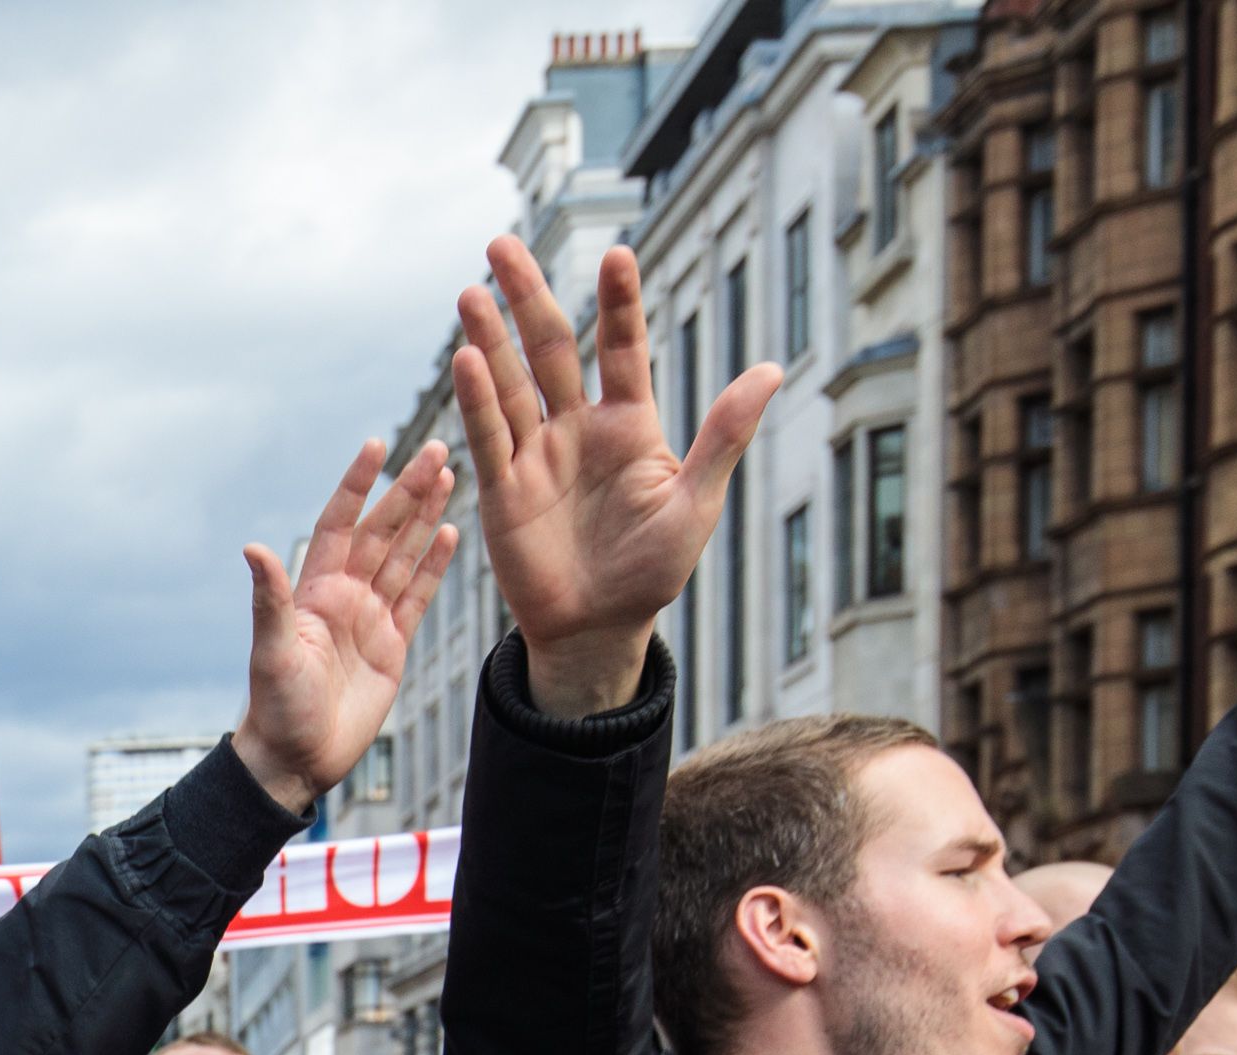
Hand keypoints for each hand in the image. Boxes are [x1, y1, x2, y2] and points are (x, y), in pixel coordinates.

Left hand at [233, 437, 461, 812]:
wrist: (297, 758)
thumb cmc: (275, 708)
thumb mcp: (272, 651)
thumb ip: (270, 600)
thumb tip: (252, 548)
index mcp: (315, 591)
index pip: (339, 524)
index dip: (356, 485)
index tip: (375, 445)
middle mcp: (344, 596)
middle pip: (381, 532)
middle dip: (406, 491)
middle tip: (435, 449)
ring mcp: (370, 618)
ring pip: (404, 556)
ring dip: (424, 516)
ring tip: (448, 474)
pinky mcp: (392, 644)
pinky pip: (418, 595)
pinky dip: (434, 564)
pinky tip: (451, 532)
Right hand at [449, 238, 776, 714]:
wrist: (599, 627)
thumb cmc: (653, 570)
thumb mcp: (697, 503)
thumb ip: (724, 435)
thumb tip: (771, 368)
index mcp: (630, 424)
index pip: (623, 349)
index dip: (620, 303)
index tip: (618, 251)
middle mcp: (578, 428)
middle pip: (550, 349)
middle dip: (528, 297)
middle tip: (503, 245)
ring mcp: (537, 455)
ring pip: (510, 385)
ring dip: (489, 339)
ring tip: (471, 292)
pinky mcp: (503, 490)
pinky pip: (490, 437)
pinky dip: (476, 400)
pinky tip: (465, 359)